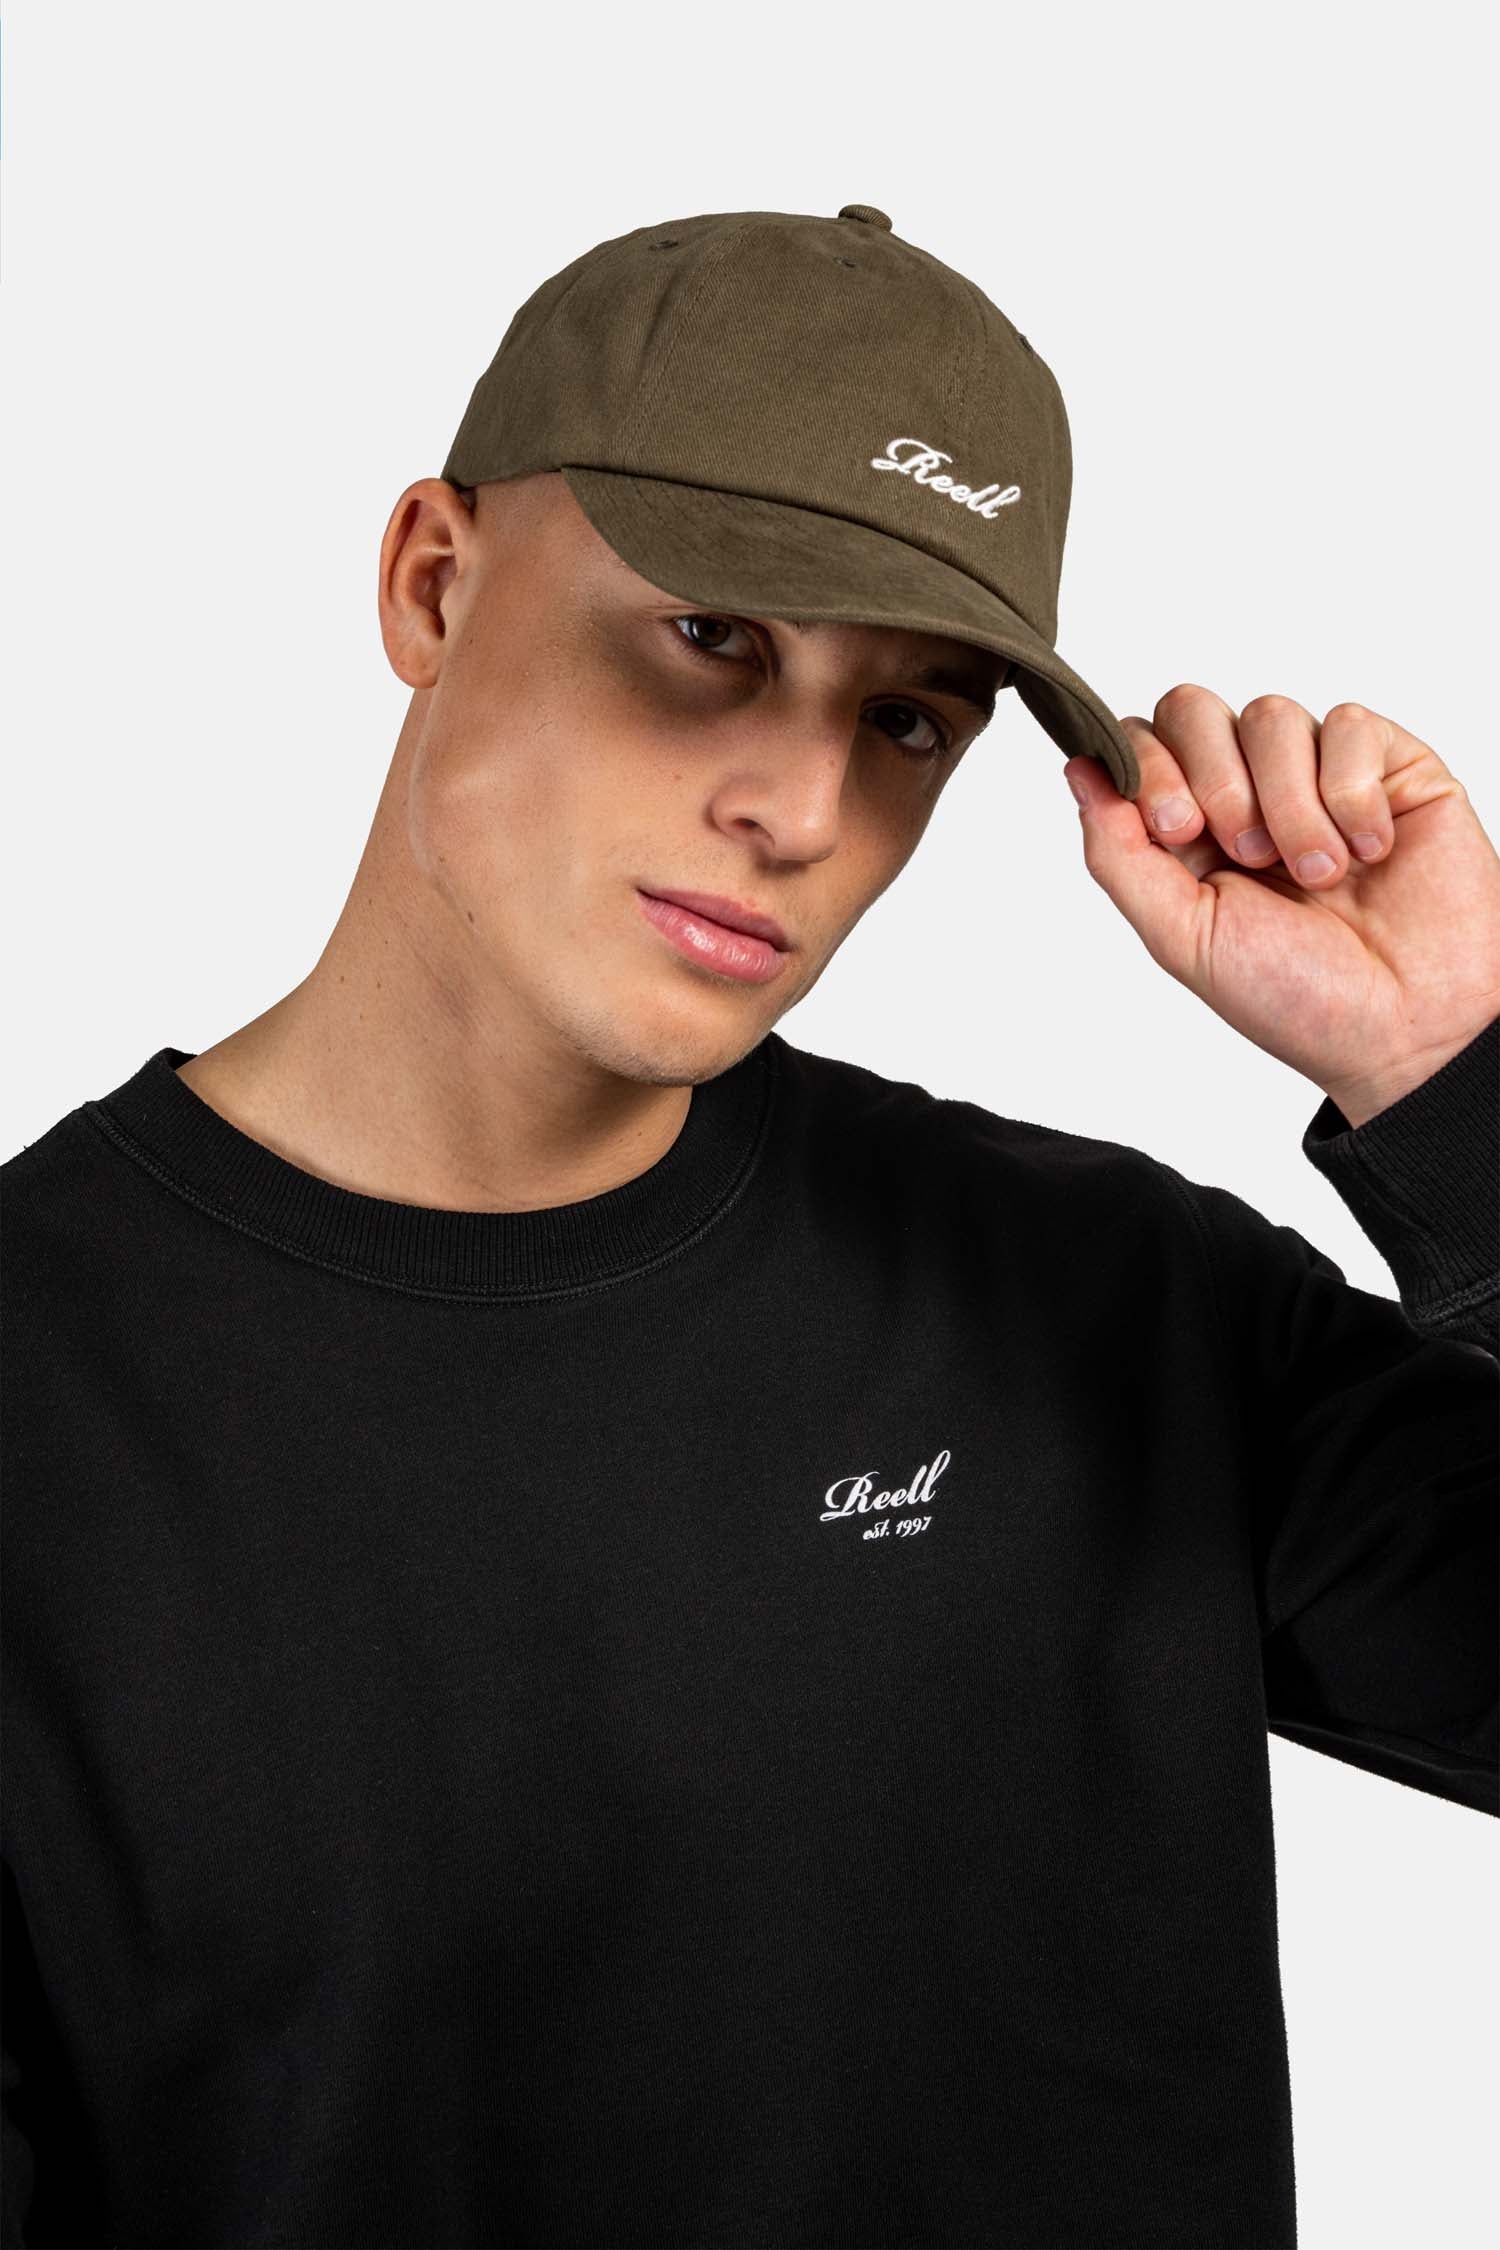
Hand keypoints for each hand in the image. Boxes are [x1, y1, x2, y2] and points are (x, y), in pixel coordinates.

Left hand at [1063, 688, 1499, 1127]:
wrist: (1412, 1027)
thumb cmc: (1301, 1000)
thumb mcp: (1183, 937)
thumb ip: (1118, 855)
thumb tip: (1078, 771)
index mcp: (1188, 833)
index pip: (1141, 743)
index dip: (1150, 768)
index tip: (1180, 831)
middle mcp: (1247, 792)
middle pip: (1193, 707)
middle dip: (1213, 777)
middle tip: (1248, 854)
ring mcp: (1317, 773)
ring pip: (1271, 715)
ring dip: (1289, 804)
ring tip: (1318, 874)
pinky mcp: (1388, 765)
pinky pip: (1349, 724)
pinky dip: (1351, 794)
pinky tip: (1370, 851)